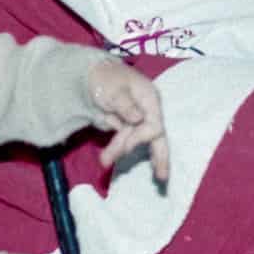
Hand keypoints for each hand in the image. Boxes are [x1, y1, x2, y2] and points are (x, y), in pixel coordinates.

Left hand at [89, 59, 169, 182]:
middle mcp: (148, 109)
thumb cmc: (105, 79)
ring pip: (135, 140)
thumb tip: (139, 118)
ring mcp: (138, 117)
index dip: (141, 138)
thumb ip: (126, 105)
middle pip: (158, 137)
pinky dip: (116, 148)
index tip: (126, 146)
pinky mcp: (127, 124)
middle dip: (160, 158)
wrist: (91, 75)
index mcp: (149, 98)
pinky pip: (125, 139)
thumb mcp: (113, 90)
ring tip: (103, 161)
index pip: (154, 126)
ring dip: (120, 150)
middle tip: (162, 178)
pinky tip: (106, 158)